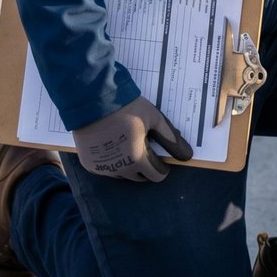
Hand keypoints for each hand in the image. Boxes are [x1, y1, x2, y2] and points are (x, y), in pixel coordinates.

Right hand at [71, 96, 194, 181]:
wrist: (92, 100)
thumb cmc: (127, 107)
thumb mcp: (154, 119)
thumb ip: (170, 138)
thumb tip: (187, 155)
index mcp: (137, 159)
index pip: (157, 175)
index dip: (162, 167)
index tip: (160, 156)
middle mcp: (120, 169)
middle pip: (140, 177)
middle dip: (146, 166)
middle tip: (144, 146)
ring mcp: (103, 169)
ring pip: (122, 174)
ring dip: (128, 165)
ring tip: (127, 144)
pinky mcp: (89, 165)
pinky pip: (106, 169)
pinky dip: (111, 162)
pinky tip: (111, 145)